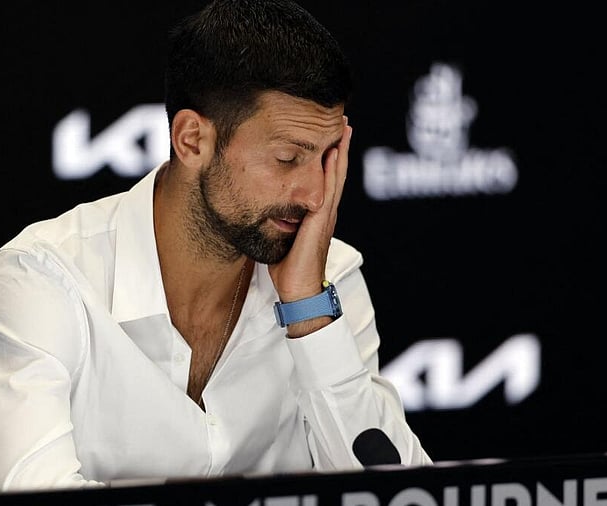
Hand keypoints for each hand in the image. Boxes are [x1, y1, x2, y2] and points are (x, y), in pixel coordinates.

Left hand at [268, 117, 351, 334]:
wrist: (299, 291)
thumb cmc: (289, 270)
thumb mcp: (282, 239)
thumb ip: (278, 223)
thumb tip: (262, 212)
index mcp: (316, 215)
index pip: (325, 179)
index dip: (328, 158)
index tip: (329, 135)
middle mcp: (324, 211)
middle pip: (335, 172)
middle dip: (339, 146)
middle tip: (342, 121)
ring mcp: (325, 215)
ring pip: (336, 176)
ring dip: (341, 151)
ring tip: (344, 127)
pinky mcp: (321, 220)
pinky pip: (329, 189)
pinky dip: (333, 170)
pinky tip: (334, 152)